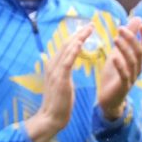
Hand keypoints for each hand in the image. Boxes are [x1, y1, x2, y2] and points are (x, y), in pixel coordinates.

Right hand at [24, 25, 92, 141]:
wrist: (51, 117)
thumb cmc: (58, 103)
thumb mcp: (60, 84)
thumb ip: (62, 72)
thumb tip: (66, 64)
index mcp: (53, 66)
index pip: (65, 47)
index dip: (75, 36)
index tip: (86, 29)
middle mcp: (52, 65)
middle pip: (66, 44)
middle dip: (79, 33)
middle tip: (91, 24)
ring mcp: (55, 71)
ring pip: (67, 49)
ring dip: (79, 37)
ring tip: (89, 29)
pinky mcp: (60, 78)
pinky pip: (67, 61)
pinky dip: (73, 50)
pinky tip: (80, 42)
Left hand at [97, 17, 141, 120]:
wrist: (109, 98)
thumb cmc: (114, 74)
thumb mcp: (120, 53)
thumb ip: (127, 38)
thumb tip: (138, 18)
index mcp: (138, 60)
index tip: (141, 24)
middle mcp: (138, 68)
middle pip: (139, 52)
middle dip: (131, 39)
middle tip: (120, 28)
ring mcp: (132, 78)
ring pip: (132, 62)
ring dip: (125, 49)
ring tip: (115, 39)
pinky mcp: (123, 86)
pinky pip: (124, 75)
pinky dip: (120, 66)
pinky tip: (114, 58)